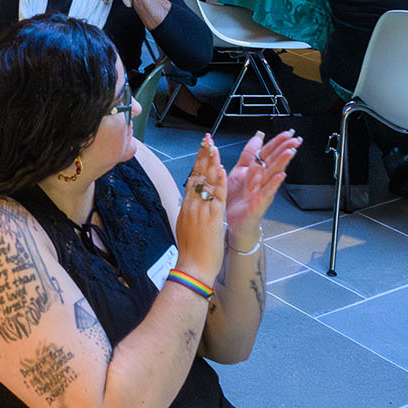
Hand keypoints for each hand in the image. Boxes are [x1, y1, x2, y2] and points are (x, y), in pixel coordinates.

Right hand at [175, 136, 228, 280]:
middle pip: (197, 175)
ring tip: (214, 146)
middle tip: (207, 139)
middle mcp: (192, 205)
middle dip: (203, 155)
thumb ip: (189, 212)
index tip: (202, 149)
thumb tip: (190, 203)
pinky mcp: (213, 218)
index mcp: (186, 207)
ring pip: (207, 182)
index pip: (192, 178)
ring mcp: (202, 210)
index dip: (197, 162)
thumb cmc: (190, 252)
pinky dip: (220, 182)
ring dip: (211, 163)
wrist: (192, 268)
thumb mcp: (185, 227)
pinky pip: (217, 196)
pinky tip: (222, 169)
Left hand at [223, 131, 299, 252]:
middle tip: (295, 139)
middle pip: (274, 160)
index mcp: (256, 170)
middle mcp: (262, 179)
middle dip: (285, 149)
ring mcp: (262, 190)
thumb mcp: (240, 169)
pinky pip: (268, 191)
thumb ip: (249, 153)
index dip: (278, 142)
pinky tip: (281, 175)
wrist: (233, 221)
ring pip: (274, 173)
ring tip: (290, 151)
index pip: (269, 152)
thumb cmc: (238, 197)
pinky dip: (274, 183)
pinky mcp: (260, 202)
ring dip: (282, 162)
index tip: (288, 133)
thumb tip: (259, 135)